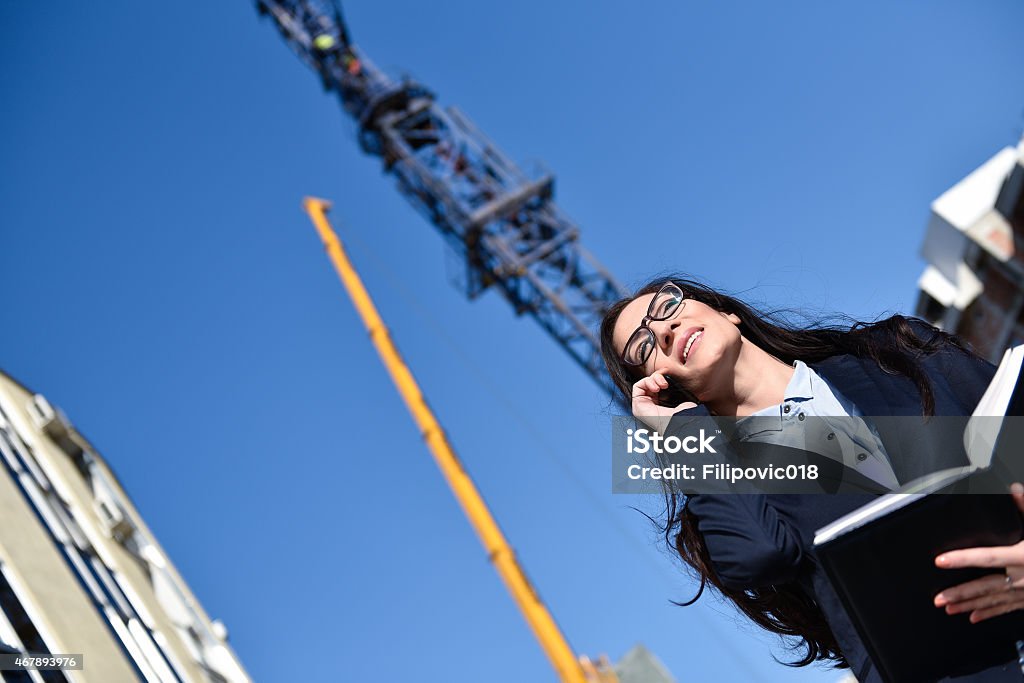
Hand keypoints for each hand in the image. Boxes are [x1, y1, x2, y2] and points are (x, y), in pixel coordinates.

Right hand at [631, 371, 697, 432]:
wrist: (676, 423)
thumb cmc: (681, 416)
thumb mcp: (683, 402)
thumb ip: (678, 394)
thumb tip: (676, 383)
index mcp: (662, 406)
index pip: (658, 387)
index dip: (662, 381)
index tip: (670, 383)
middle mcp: (651, 405)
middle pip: (650, 384)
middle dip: (658, 378)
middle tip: (665, 384)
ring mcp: (643, 404)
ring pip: (644, 384)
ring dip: (653, 379)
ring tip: (662, 385)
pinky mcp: (637, 403)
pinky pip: (637, 386)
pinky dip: (646, 382)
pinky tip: (655, 387)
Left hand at [933, 483, 1023, 622]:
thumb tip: (1014, 488)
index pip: (987, 557)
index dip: (963, 558)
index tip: (941, 560)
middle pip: (986, 586)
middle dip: (960, 593)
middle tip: (938, 599)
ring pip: (994, 600)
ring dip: (969, 605)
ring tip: (948, 609)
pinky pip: (1007, 608)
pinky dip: (990, 613)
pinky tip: (974, 618)